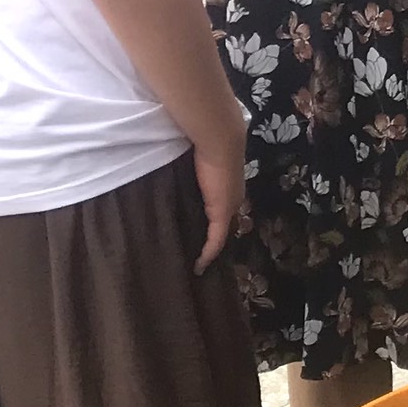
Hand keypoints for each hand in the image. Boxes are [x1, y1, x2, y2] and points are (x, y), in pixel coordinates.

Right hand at [192, 123, 248, 273]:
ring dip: (209, 248)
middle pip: (223, 224)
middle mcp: (232, 199)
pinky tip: (199, 266)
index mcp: (227, 186)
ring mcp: (229, 207)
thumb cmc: (203, 143)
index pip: (221, 209)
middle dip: (211, 239)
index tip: (197, 233)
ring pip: (220, 234)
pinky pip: (216, 240)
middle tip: (193, 254)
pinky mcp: (222, 213)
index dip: (211, 222)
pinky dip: (208, 254)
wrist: (220, 139)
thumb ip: (188, 165)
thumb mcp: (195, 157)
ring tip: (195, 263)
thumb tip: (175, 160)